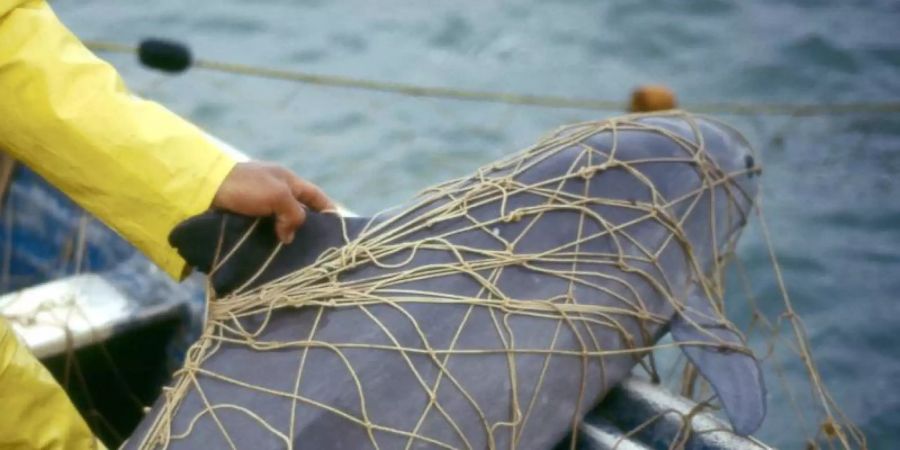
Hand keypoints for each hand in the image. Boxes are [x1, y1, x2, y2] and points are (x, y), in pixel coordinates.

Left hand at [212, 162, 334, 243]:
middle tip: (314, 248)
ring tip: (292, 256)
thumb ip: (293, 214)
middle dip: (306, 228)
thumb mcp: (278, 196)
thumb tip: (289, 236)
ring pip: (280, 223)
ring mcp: (258, 203)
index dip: (328, 209)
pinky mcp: (243, 216)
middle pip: (299, 211)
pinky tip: (271, 252)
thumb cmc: (246, 186)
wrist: (205, 187)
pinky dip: (269, 240)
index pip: (316, 196)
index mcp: (287, 180)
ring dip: (286, 237)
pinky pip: (263, 230)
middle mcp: (275, 190)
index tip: (338, 227)